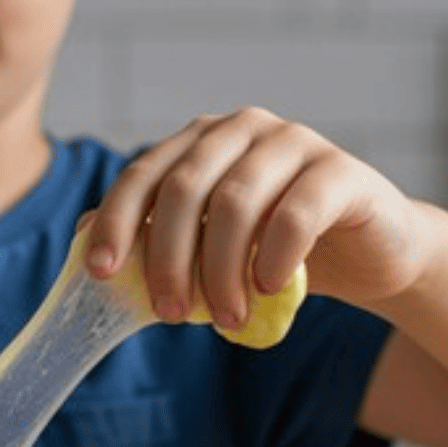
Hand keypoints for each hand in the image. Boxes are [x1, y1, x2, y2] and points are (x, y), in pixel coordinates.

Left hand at [85, 108, 434, 325]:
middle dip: (169, 259)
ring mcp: (294, 141)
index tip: (101, 273)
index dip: (116, 222)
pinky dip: (274, 257)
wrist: (368, 256)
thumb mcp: (208, 246)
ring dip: (222, 270)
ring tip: (227, 318)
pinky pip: (296, 212)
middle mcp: (243, 128)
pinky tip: (269, 289)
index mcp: (201, 141)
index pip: (143, 174)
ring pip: (235, 202)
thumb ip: (153, 235)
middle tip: (171, 314)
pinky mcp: (341, 170)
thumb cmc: (276, 250)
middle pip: (183, 189)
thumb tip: (80, 238)